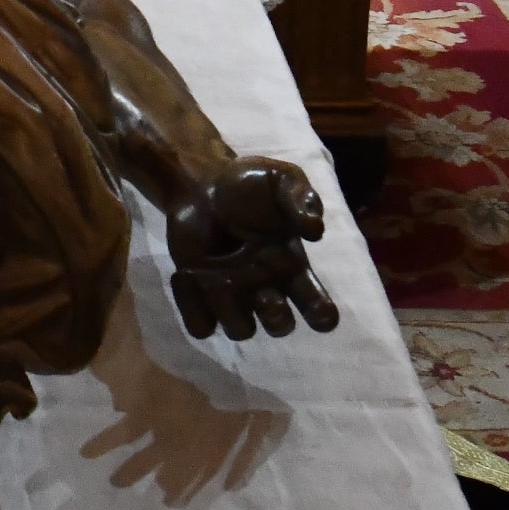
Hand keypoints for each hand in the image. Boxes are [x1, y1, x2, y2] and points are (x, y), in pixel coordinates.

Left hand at [164, 158, 337, 343]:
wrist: (201, 184)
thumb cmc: (248, 184)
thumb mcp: (282, 178)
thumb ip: (302, 197)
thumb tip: (315, 230)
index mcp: (291, 266)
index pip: (318, 307)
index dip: (321, 316)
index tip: (318, 311)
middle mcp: (266, 287)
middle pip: (280, 327)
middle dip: (275, 318)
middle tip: (265, 294)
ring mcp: (232, 295)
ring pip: (240, 331)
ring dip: (228, 308)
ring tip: (213, 274)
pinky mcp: (200, 297)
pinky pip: (200, 327)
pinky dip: (192, 309)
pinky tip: (187, 275)